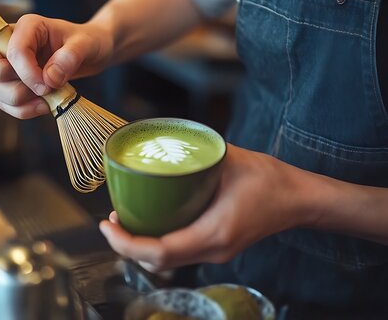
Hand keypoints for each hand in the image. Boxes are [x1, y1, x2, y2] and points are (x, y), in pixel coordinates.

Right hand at [0, 14, 113, 118]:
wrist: (91, 54)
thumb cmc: (88, 42)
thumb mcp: (87, 44)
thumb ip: (70, 56)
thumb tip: (50, 77)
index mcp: (27, 27)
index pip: (11, 49)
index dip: (26, 72)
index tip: (48, 86)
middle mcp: (10, 42)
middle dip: (9, 83)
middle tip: (41, 88)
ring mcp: (7, 64)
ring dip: (19, 101)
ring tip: (47, 98)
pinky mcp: (12, 83)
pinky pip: (5, 103)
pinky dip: (22, 110)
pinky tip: (43, 106)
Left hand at [99, 144, 310, 271]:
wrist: (297, 199)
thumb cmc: (269, 179)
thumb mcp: (229, 158)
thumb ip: (196, 151)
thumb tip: (163, 142)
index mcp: (215, 231)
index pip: (160, 251)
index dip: (127, 243)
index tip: (107, 225)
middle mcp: (213, 250)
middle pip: (157, 262)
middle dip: (126, 246)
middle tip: (111, 220)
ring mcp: (215, 253)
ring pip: (166, 263)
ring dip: (140, 247)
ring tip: (124, 223)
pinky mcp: (217, 249)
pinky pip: (179, 255)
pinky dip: (157, 245)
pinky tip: (149, 224)